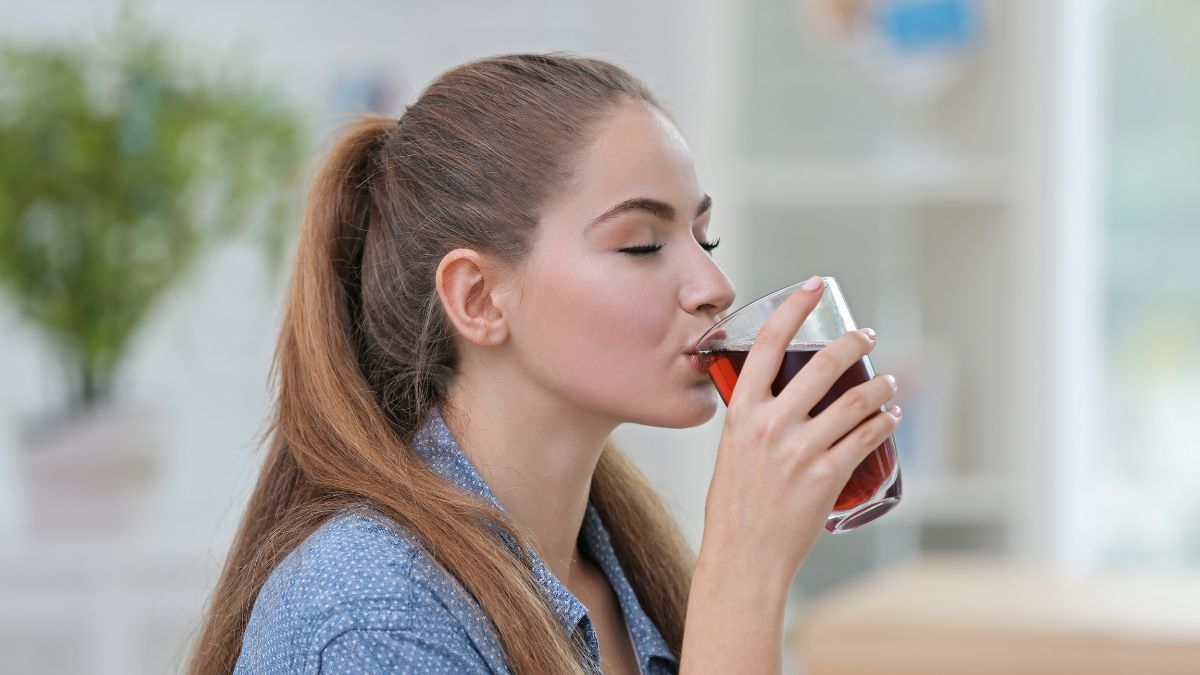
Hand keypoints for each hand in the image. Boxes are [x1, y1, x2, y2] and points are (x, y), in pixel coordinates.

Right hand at [698, 279, 901, 587]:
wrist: (743, 556)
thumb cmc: (734, 508)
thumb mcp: (730, 451)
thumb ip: (752, 422)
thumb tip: (776, 403)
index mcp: (742, 412)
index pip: (769, 343)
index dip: (795, 307)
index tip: (814, 286)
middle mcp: (772, 424)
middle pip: (822, 364)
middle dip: (853, 342)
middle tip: (866, 335)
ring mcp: (802, 449)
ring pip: (856, 400)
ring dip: (881, 384)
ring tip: (889, 381)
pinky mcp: (828, 474)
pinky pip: (868, 436)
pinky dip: (886, 422)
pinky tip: (892, 417)